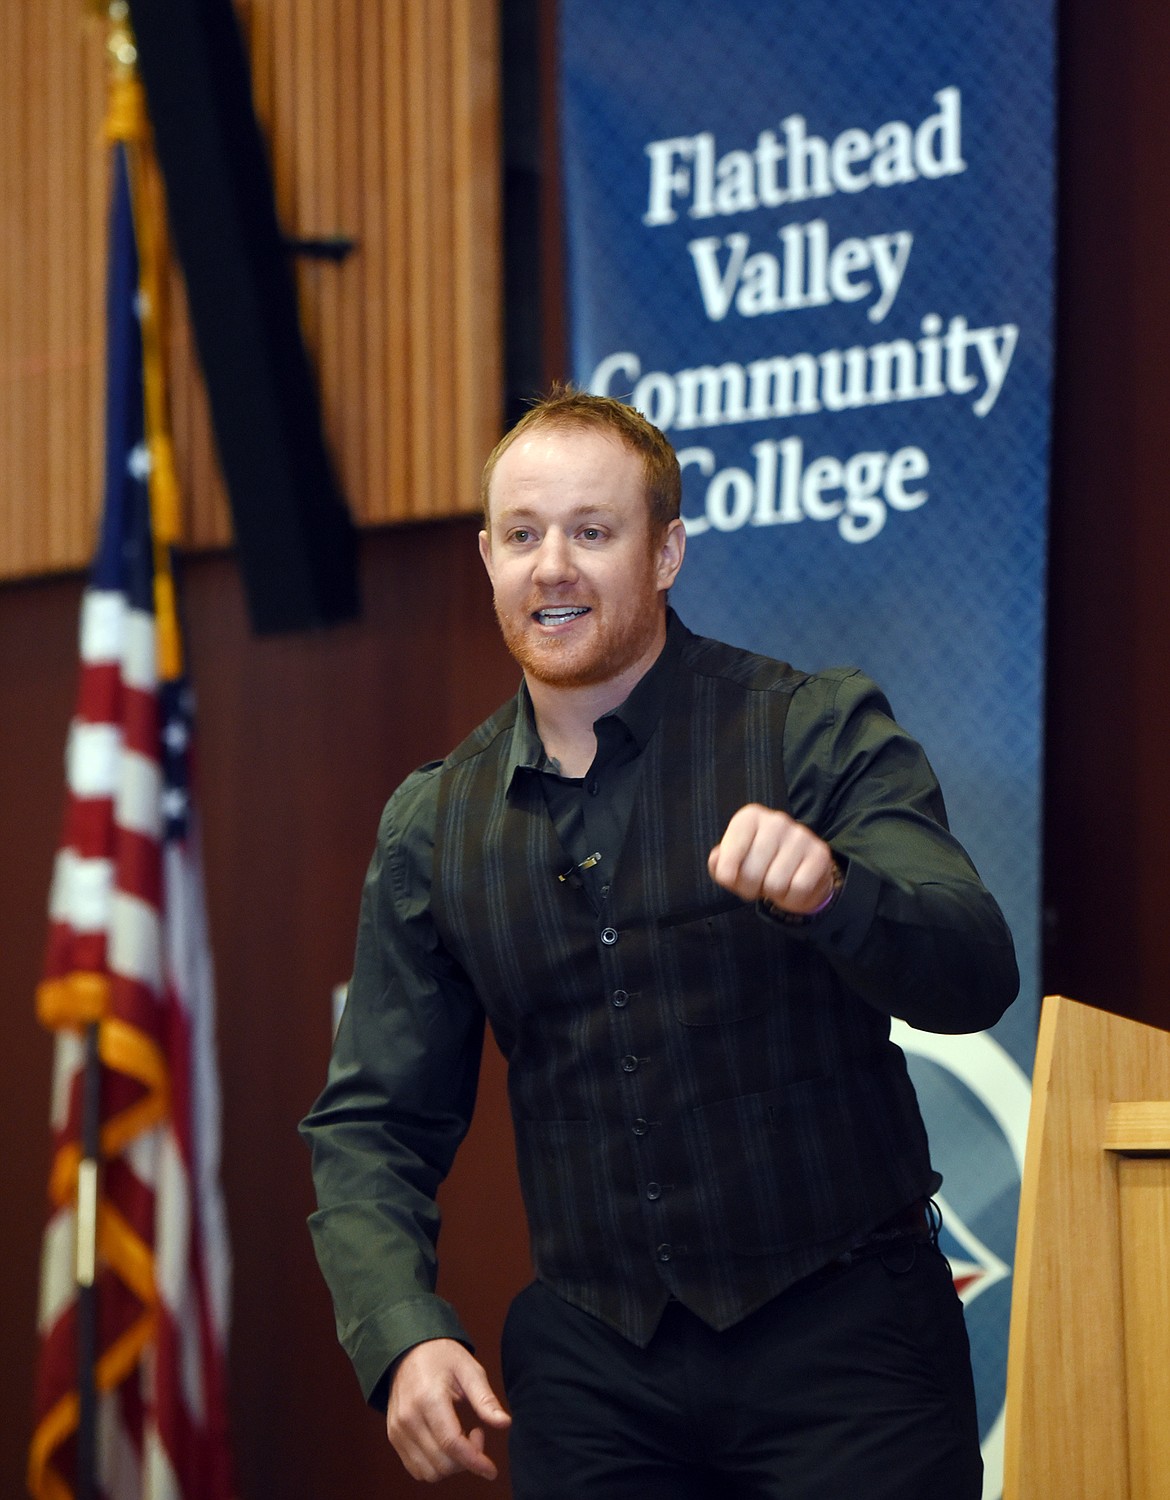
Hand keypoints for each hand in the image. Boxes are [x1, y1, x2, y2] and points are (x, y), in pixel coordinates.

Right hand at [385, 1338, 510, 1482]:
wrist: (408, 1349)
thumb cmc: (441, 1356)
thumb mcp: (470, 1370)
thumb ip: (485, 1400)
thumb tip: (505, 1423)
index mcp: (429, 1398)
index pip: (452, 1443)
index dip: (475, 1461)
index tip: (492, 1470)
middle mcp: (409, 1418)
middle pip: (441, 1462)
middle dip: (466, 1460)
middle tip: (477, 1434)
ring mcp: (398, 1430)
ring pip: (428, 1472)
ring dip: (451, 1465)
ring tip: (461, 1438)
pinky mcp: (394, 1437)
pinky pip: (416, 1468)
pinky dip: (435, 1465)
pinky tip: (446, 1444)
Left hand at [708, 803, 836, 914]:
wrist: (798, 871)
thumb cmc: (759, 865)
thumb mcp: (733, 863)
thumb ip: (719, 863)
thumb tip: (718, 861)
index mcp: (750, 817)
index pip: (730, 852)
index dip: (728, 874)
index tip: (731, 877)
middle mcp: (776, 820)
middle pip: (752, 873)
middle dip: (751, 888)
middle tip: (757, 883)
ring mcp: (800, 835)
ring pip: (776, 883)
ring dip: (773, 893)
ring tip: (775, 882)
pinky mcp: (819, 853)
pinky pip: (799, 889)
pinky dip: (792, 897)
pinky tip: (792, 886)